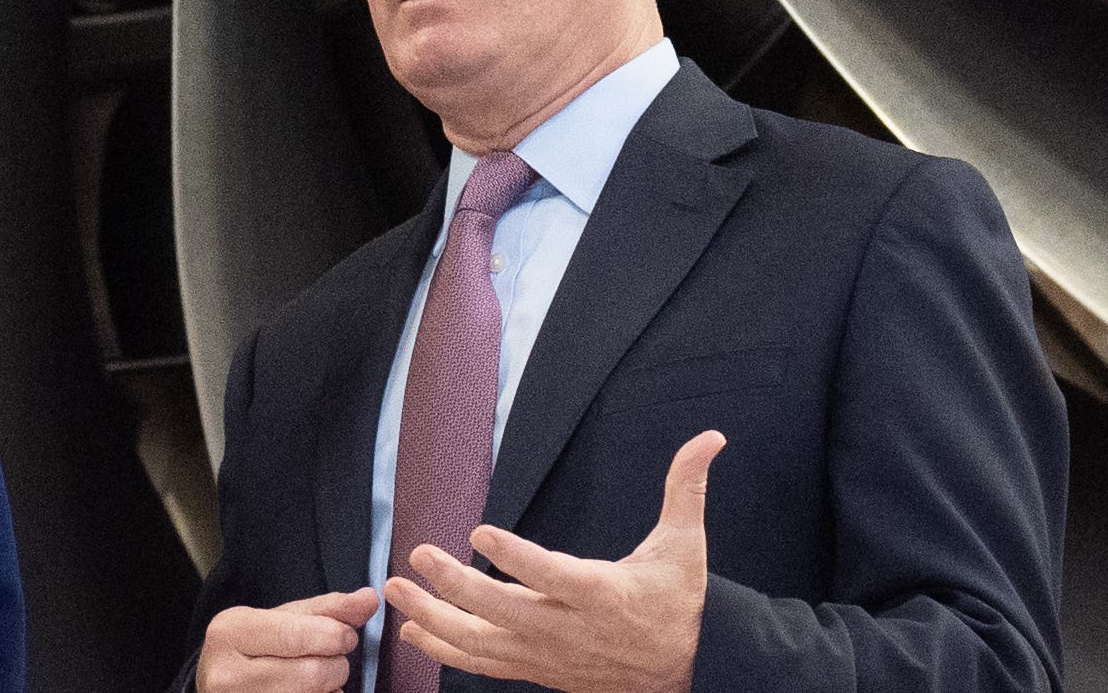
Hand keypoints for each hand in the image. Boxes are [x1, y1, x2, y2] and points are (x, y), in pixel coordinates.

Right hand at [197, 587, 379, 692]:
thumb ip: (327, 609)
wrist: (221, 684)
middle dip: (336, 665)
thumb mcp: (282, 619)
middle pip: (311, 673)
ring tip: (318, 677)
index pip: (296, 635)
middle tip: (332, 658)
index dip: (334, 636)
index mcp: (230, 632)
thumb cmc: (254, 648)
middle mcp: (228, 674)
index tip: (345, 635)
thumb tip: (370, 598)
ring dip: (331, 688)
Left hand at [383, 429, 725, 692]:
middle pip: (507, 613)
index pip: (554, 577)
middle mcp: (571, 631)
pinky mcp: (540, 671)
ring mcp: (551, 657)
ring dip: (435, 620)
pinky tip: (412, 632)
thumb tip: (710, 438)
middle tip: (419, 554)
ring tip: (397, 590)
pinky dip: (446, 652)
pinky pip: (486, 667)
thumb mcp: (686, 545)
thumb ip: (687, 488)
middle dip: (457, 587)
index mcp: (605, 595)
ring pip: (485, 646)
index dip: (517, 557)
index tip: (479, 530)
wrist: (690, 671)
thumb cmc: (679, 600)